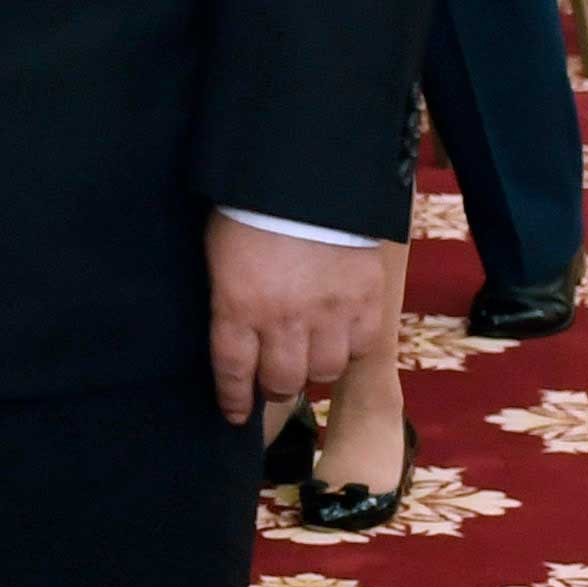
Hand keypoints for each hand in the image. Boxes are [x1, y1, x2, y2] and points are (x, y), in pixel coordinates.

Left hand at [206, 216, 378, 425]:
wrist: (309, 173)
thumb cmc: (252, 205)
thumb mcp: (220, 251)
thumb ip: (229, 296)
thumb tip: (231, 330)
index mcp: (238, 306)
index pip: (233, 372)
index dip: (233, 399)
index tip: (235, 413)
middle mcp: (283, 320)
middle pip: (281, 382)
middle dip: (274, 387)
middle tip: (275, 379)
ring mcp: (329, 313)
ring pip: (324, 372)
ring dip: (314, 369)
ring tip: (310, 356)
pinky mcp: (367, 301)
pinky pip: (361, 347)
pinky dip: (350, 348)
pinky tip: (341, 335)